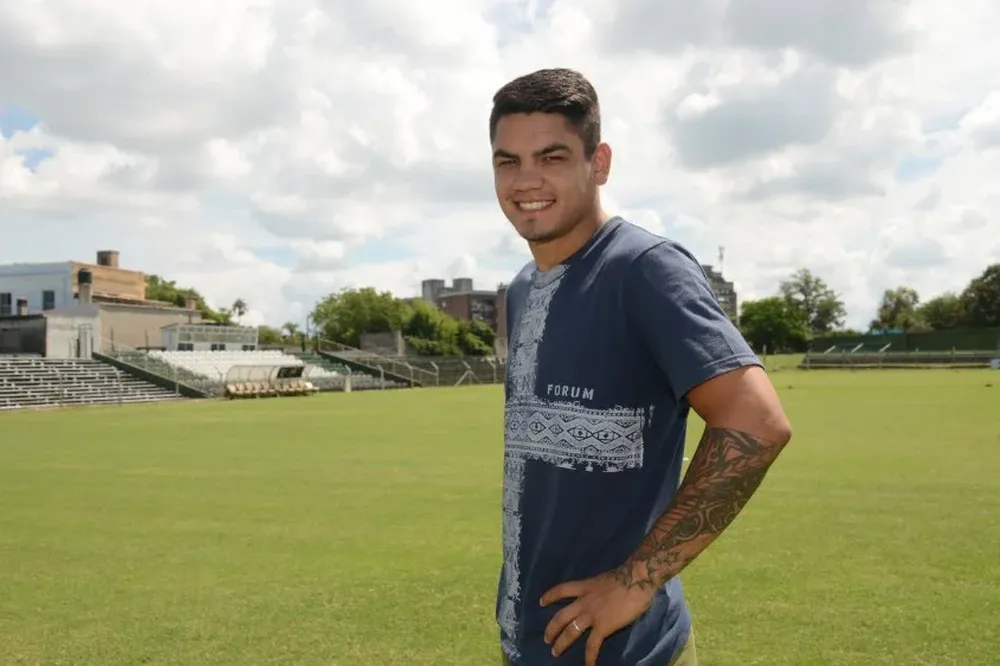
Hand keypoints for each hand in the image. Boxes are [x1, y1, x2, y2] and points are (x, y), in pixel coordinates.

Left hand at [540, 566, 655, 665]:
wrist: (636, 580)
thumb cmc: (626, 576)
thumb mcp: (603, 579)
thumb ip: (598, 589)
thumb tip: (600, 594)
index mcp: (585, 587)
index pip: (562, 590)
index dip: (550, 596)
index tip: (541, 602)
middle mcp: (584, 601)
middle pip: (561, 616)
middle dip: (551, 628)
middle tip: (546, 639)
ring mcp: (591, 615)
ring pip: (570, 631)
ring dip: (561, 643)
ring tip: (555, 652)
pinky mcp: (602, 627)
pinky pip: (592, 645)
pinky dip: (589, 657)